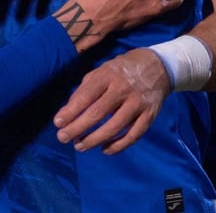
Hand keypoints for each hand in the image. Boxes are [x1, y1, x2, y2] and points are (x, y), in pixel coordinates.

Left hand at [53, 48, 169, 154]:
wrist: (158, 66)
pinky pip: (133, 135)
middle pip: (98, 113)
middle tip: (63, 138)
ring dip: (94, 140)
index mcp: (108, 76)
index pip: (86, 95)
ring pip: (114, 127)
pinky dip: (118, 146)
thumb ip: (85, 89)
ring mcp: (138, 103)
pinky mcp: (150, 115)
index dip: (71, 111)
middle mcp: (123, 89)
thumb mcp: (102, 71)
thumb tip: (69, 111)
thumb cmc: (122, 70)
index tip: (57, 123)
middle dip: (78, 128)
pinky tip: (104, 149)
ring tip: (79, 146)